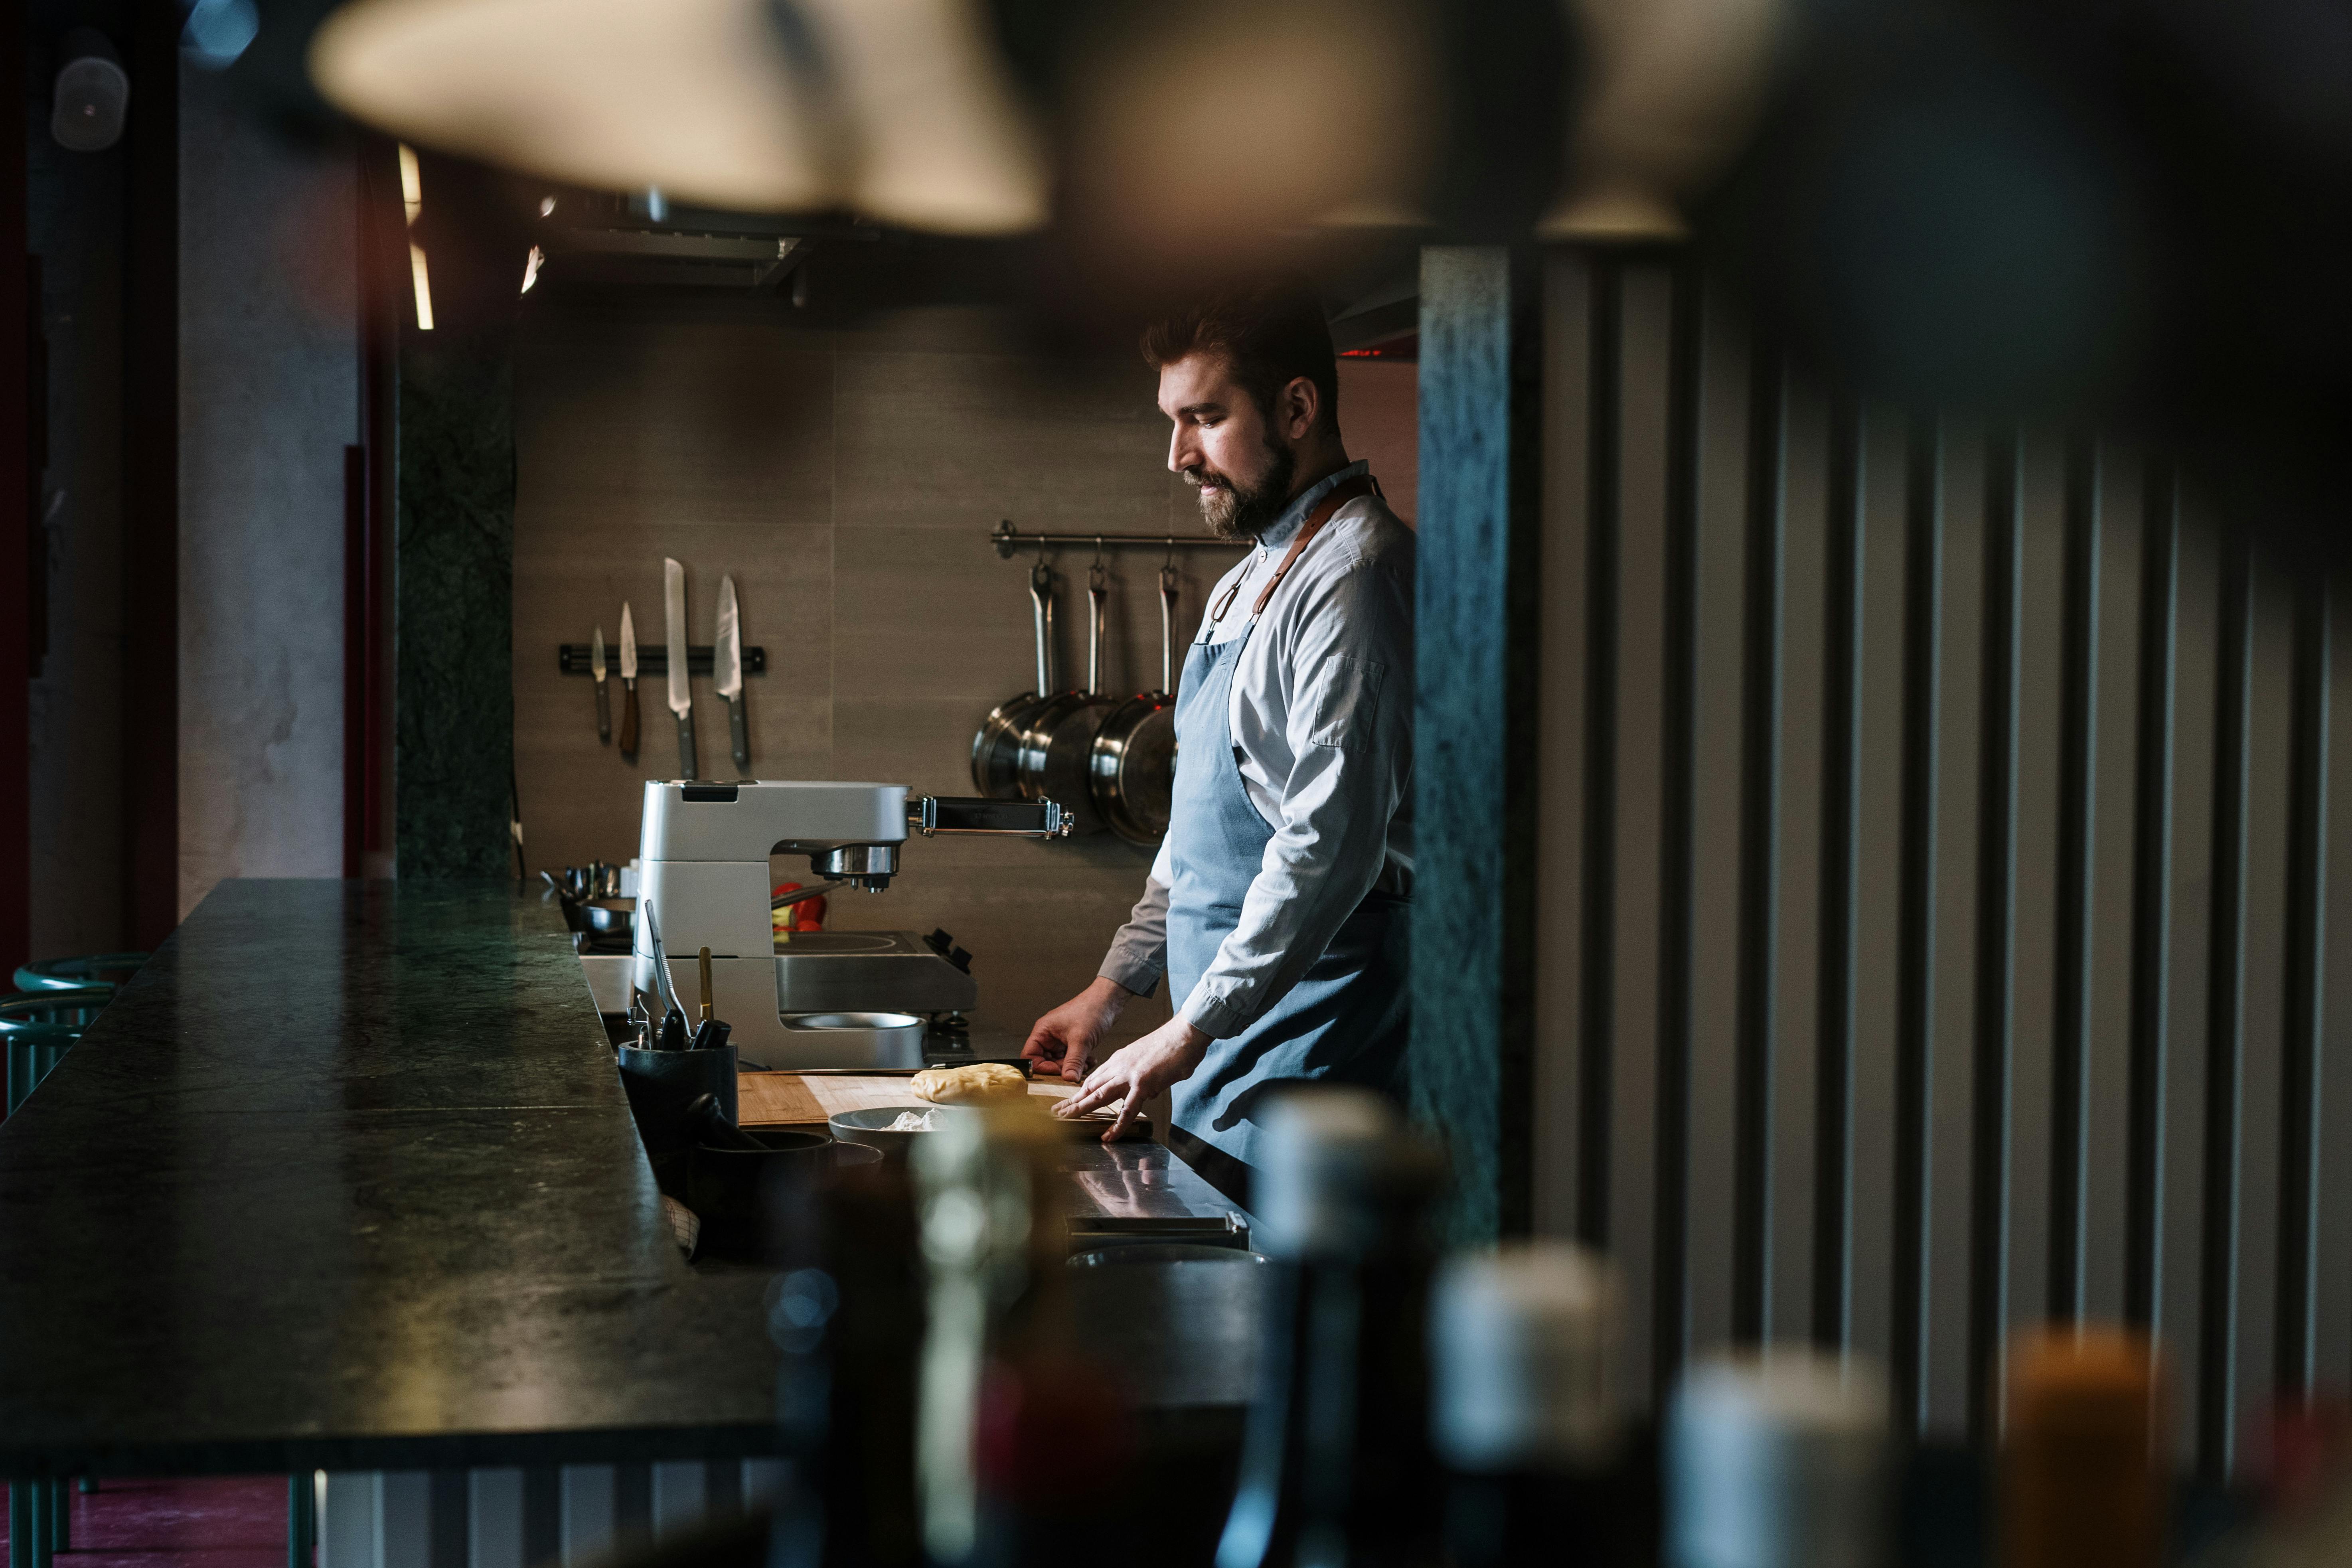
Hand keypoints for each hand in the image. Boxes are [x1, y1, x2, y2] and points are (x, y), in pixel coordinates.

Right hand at [1021, 977, 1131, 1083]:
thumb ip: (1073, 1062)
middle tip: (1074, 1072)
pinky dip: (1080, 1062)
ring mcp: (1061, 1039)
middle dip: (1060, 1069)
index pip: (1029, 1056)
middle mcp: (1049, 1035)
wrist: (1109, 1000)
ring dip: (1072, 1067)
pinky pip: (1071, 1058)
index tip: (1057, 1072)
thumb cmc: (1091, 1010)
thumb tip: (1068, 1079)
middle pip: (1045, 1061)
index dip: (1040, 1067)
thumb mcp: (1081, 1040)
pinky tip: (1091, 1060)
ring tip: (1086, 1064)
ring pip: (1060, 1062)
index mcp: (1043, 1031)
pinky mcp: (1073, 1041)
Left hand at [1057, 1016, 1209, 1141]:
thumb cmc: (1172, 1045)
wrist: (1185, 1033)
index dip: (1081, 1090)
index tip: (1070, 1100)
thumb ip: (1143, 1076)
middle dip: (1072, 1100)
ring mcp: (1129, 1075)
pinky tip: (1108, 1136)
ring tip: (1066, 1120)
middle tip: (1057, 1112)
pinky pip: (1127, 1110)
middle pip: (1090, 1086)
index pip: (1094, 1077)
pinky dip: (1117, 1125)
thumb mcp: (1148, 1059)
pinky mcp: (1143, 1083)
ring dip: (1081, 1108)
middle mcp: (1120, 1065)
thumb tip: (1147, 1092)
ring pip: (1099, 1095)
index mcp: (1120, 1059)